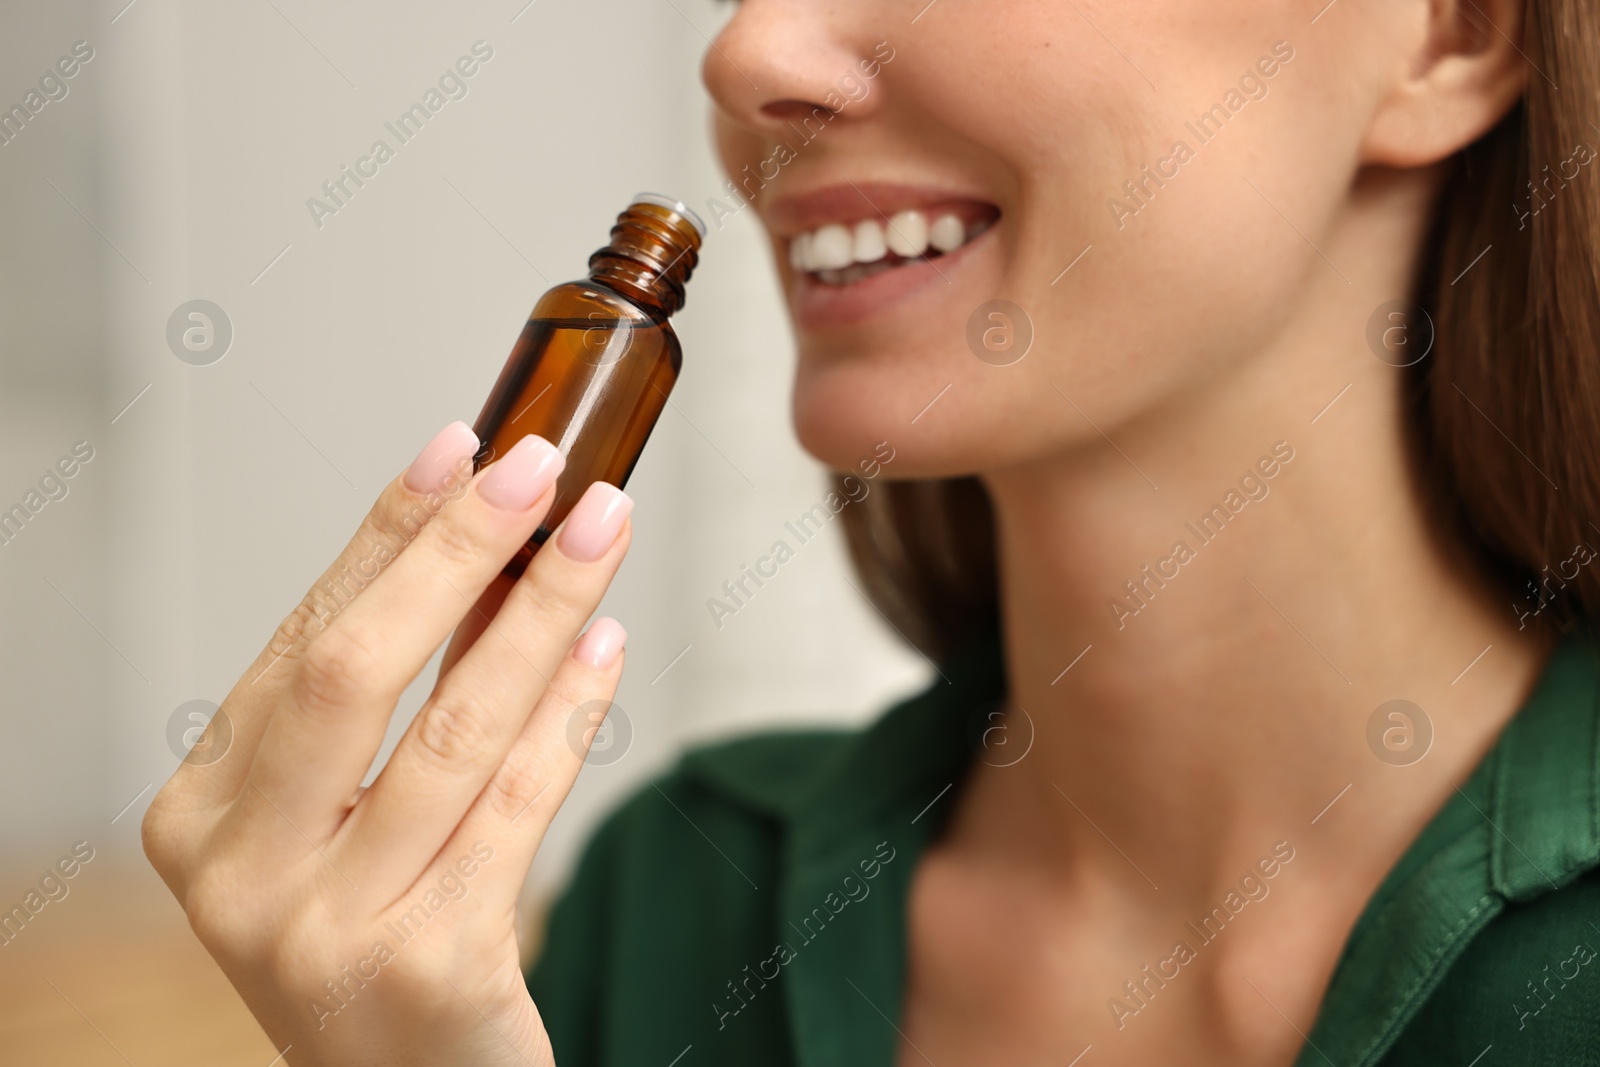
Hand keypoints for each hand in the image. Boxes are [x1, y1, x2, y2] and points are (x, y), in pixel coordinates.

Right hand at [142, 421, 633, 1066]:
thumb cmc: (378, 928)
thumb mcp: (340, 816)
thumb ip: (385, 700)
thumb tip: (486, 545)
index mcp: (198, 817)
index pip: (302, 639)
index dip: (387, 534)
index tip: (460, 446)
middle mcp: (238, 876)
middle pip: (354, 671)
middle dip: (456, 553)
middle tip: (541, 467)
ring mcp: (327, 929)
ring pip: (452, 730)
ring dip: (537, 612)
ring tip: (599, 532)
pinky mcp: (431, 968)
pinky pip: (518, 806)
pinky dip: (567, 711)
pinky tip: (604, 643)